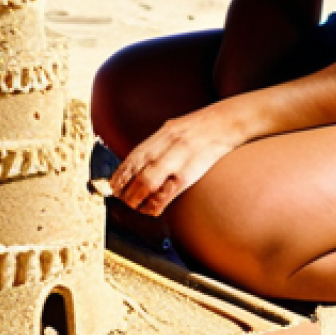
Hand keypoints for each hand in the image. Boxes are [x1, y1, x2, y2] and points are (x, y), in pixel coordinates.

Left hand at [111, 105, 244, 215]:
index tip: (111, 185)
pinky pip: (168, 193)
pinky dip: (156, 204)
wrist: (224, 124)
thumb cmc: (198, 128)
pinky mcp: (188, 175)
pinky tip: (150, 210)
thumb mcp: (172, 129)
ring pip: (148, 183)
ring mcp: (177, 162)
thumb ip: (156, 144)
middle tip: (119, 197)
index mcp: (160, 136)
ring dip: (136, 197)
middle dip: (125, 188)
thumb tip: (139, 160)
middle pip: (137, 172)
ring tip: (131, 205)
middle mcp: (165, 148)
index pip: (133, 158)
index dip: (120, 174)